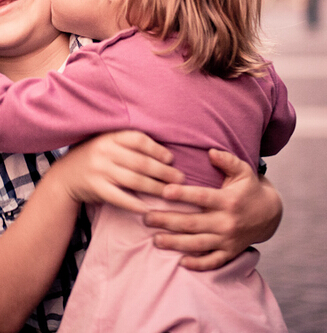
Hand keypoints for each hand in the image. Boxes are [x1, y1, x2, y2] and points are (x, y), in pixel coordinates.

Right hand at [50, 131, 182, 213]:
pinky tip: (147, 208)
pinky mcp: (96, 188)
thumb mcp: (105, 144)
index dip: (157, 149)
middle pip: (141, 162)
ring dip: (156, 188)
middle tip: (180, 178)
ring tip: (171, 192)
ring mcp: (99, 170)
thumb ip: (127, 146)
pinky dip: (135, 204)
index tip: (170, 159)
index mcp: (108, 138)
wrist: (64, 177)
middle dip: (164, 171)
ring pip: (134, 180)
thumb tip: (164, 153)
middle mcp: (104, 152)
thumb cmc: (93, 159)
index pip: (138, 140)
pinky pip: (120, 197)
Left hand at [145, 149, 282, 270]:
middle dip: (167, 221)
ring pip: (198, 244)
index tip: (163, 191)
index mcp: (228, 201)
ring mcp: (228, 239)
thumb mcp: (243, 172)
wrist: (270, 215)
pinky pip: (213, 261)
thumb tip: (211, 151)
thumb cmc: (248, 189)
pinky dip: (198, 264)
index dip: (183, 194)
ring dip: (175, 243)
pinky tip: (181, 262)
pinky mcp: (230, 252)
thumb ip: (227, 161)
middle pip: (193, 223)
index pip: (202, 197)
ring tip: (155, 240)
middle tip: (146, 218)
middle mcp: (227, 222)